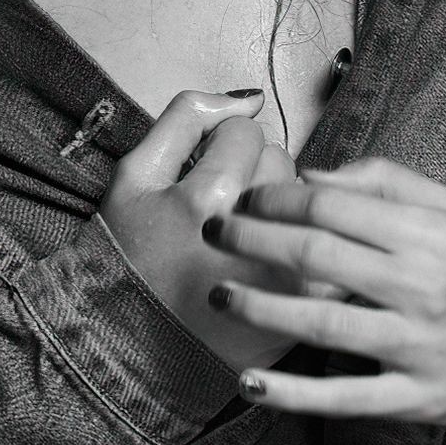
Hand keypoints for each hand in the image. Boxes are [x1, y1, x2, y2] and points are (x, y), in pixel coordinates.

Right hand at [98, 89, 309, 373]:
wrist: (123, 346)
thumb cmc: (126, 257)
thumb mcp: (134, 175)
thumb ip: (188, 118)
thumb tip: (249, 98)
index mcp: (209, 198)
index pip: (247, 133)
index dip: (219, 147)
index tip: (198, 173)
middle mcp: (255, 237)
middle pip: (281, 165)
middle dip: (253, 175)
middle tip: (218, 207)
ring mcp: (283, 276)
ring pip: (303, 206)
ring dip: (279, 211)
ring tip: (240, 234)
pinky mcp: (300, 308)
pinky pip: (322, 249)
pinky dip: (302, 246)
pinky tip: (271, 258)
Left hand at [199, 156, 445, 425]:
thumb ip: (387, 184)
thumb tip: (312, 176)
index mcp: (427, 234)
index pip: (332, 206)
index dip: (277, 198)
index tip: (247, 198)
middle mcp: (420, 287)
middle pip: (316, 255)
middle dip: (252, 239)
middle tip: (213, 232)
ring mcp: (415, 345)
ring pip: (322, 322)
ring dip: (260, 307)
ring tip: (217, 294)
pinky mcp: (414, 396)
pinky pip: (345, 397)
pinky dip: (294, 394)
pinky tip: (250, 383)